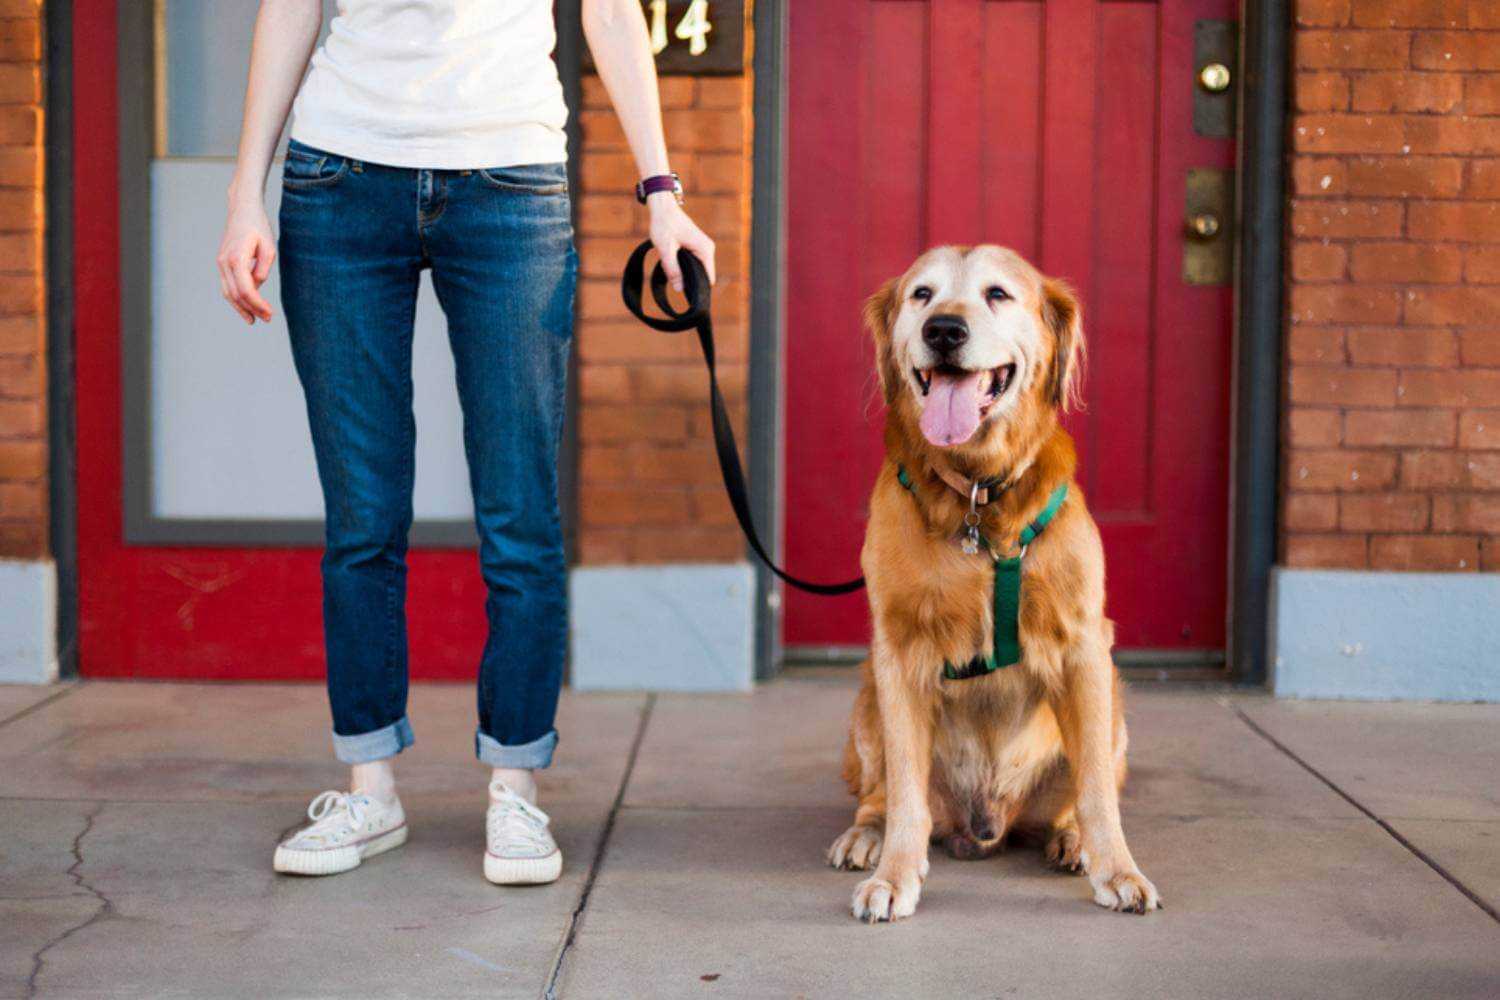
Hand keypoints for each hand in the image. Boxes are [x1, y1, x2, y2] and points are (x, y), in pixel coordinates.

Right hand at [217, 196, 276, 323]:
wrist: (242, 210)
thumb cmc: (258, 227)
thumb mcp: (269, 246)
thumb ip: (263, 267)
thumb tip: (257, 284)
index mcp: (236, 258)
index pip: (245, 289)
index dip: (257, 305)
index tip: (269, 314)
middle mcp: (224, 262)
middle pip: (235, 294)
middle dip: (251, 309)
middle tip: (267, 319)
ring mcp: (221, 263)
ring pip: (228, 292)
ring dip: (241, 308)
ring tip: (254, 319)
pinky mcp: (222, 264)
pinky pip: (227, 286)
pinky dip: (236, 299)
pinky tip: (246, 307)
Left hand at [647, 192, 714, 292]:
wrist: (663, 207)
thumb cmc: (664, 225)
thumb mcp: (666, 250)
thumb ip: (673, 270)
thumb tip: (680, 289)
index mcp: (705, 250)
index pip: (708, 278)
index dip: (699, 289)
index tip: (687, 296)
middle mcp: (708, 249)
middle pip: (704, 275)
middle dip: (691, 281)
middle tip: (675, 282)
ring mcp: (704, 247)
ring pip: (698, 269)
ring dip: (687, 273)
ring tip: (673, 272)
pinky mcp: (698, 246)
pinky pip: (695, 263)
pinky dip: (686, 267)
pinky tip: (675, 265)